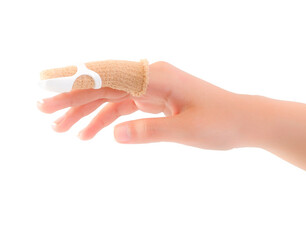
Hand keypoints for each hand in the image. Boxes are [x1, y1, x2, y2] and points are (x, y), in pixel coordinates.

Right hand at [37, 61, 253, 149]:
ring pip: (112, 96)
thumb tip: (114, 134)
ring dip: (87, 112)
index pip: (107, 78)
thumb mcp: (186, 130)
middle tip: (45, 116)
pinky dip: (108, 118)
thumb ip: (150, 131)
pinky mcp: (157, 98)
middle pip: (104, 85)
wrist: (244, 120)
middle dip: (73, 100)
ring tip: (63, 132)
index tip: (48, 94)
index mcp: (157, 76)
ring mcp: (154, 86)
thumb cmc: (221, 122)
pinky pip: (125, 105)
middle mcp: (151, 76)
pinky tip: (93, 133)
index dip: (75, 85)